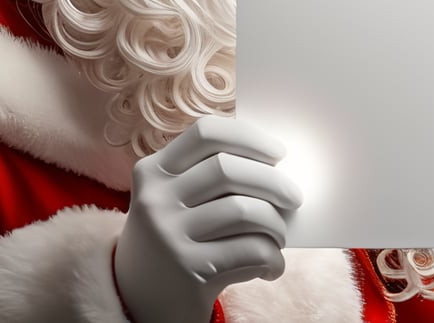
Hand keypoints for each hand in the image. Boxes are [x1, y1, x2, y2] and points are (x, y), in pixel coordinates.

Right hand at [113, 115, 302, 322]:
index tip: (278, 152)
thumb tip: (276, 163)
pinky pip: (249, 250)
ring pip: (243, 210)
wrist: (138, 301)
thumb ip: (211, 175)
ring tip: (279, 236)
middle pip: (228, 169)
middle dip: (273, 181)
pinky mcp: (187, 269)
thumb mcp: (175, 199)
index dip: (249, 137)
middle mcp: (156, 199)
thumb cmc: (176, 238)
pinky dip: (272, 257)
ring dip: (275, 224)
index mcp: (154, 170)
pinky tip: (272, 265)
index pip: (206, 133)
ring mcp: (168, 235)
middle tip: (294, 197)